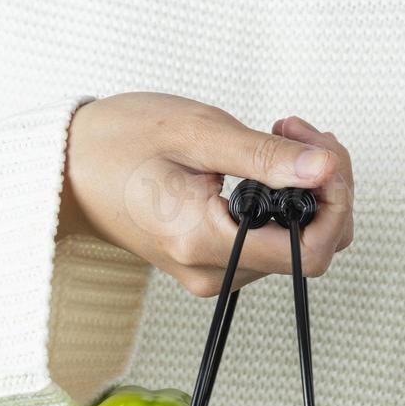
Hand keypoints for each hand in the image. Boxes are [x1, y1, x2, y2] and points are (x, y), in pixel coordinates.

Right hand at [60, 93, 354, 296]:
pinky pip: (273, 242)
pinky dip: (286, 202)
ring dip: (307, 190)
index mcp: (204, 241)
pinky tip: (268, 164)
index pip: (307, 252)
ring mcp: (215, 273)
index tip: (323, 156)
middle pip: (310, 248)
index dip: (334, 202)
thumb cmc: (119, 143)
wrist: (70, 169)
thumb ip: (264, 157)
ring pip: (297, 245)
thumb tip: (325, 170)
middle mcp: (213, 271)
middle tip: (300, 134)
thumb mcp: (196, 133)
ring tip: (280, 139)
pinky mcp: (216, 263)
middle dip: (326, 188)